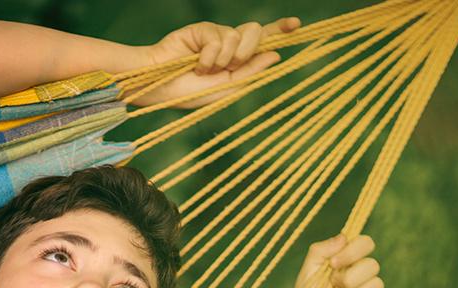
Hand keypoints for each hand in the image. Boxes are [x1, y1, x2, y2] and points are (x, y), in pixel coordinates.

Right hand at [133, 17, 300, 107]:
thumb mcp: (226, 88)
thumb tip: (275, 54)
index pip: (263, 39)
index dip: (280, 30)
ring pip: (238, 35)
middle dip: (248, 51)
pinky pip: (219, 37)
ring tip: (206, 70)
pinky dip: (210, 56)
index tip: (296, 25)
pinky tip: (197, 64)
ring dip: (224, 58)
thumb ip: (251, 72)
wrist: (162, 88)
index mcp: (238, 59)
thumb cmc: (191, 92)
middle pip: (255, 31)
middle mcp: (230, 44)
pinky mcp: (202, 29)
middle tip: (231, 66)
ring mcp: (216, 35)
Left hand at [285, 234, 383, 287]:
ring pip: (376, 283)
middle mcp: (358, 274)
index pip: (364, 243)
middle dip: (351, 276)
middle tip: (333, 284)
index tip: (334, 264)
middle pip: (373, 263)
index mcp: (344, 262)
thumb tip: (343, 237)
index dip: (353, 250)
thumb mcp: (306, 275)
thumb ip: (320, 252)